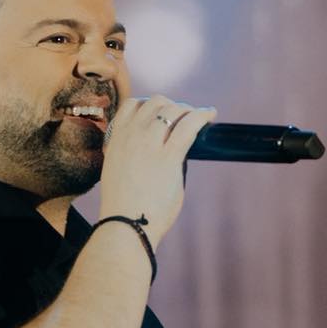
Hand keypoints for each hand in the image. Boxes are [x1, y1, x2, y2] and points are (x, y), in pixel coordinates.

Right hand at [98, 96, 217, 248]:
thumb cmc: (126, 208)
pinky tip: (211, 114)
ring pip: (172, 109)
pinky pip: (189, 125)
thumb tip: (168, 150)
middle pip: (155, 102)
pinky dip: (202, 115)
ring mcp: (148, 144)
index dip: (150, 104)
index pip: (132, 105)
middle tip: (185, 117)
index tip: (163, 113)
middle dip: (172, 106)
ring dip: (187, 110)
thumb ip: (139, 157)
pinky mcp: (168, 157)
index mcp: (116, 140)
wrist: (125, 226)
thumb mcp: (121, 172)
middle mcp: (130, 136)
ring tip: (199, 117)